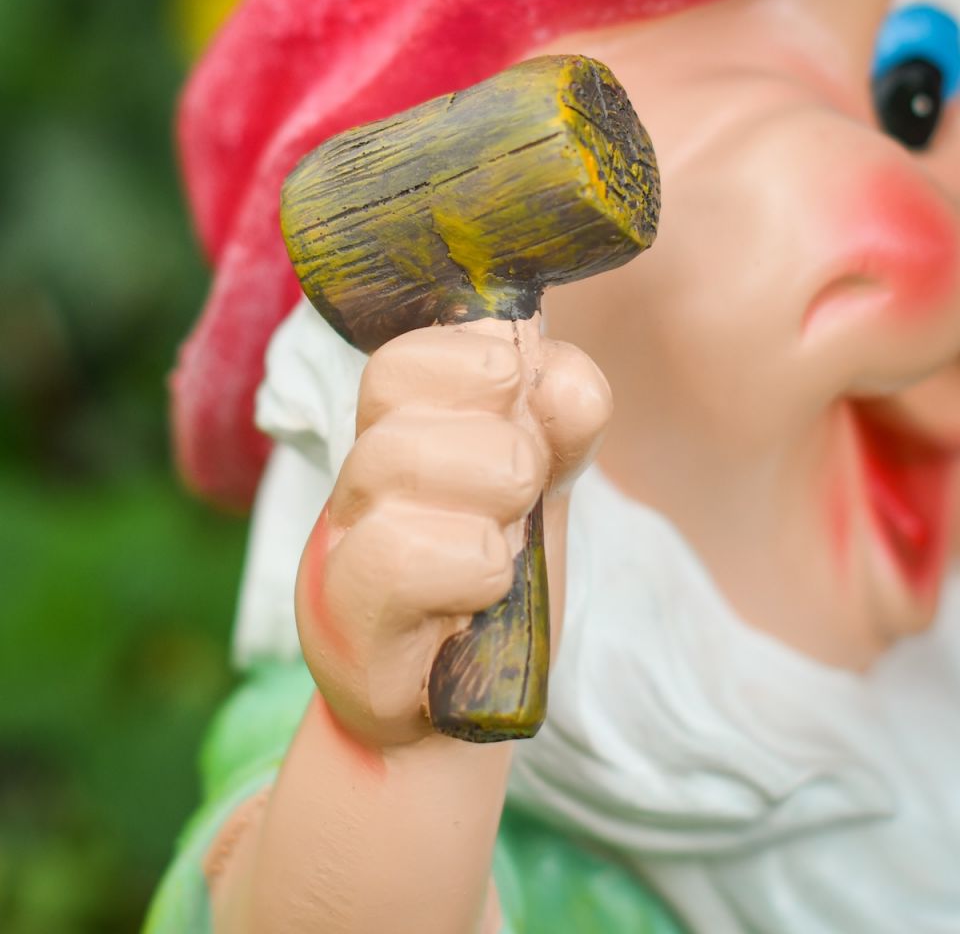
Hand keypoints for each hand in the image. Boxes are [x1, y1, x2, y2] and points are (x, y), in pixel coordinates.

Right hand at [295, 317, 611, 747]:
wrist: (469, 706)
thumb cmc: (500, 582)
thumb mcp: (547, 486)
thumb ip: (562, 420)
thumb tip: (564, 376)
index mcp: (402, 431)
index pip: (403, 350)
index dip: (473, 360)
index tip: (522, 406)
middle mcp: (360, 475)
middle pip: (397, 385)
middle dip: (498, 435)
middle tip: (522, 493)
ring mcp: (341, 542)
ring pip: (396, 456)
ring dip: (490, 498)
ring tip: (506, 546)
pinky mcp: (344, 617)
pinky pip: (398, 554)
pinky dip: (469, 564)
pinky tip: (485, 589)